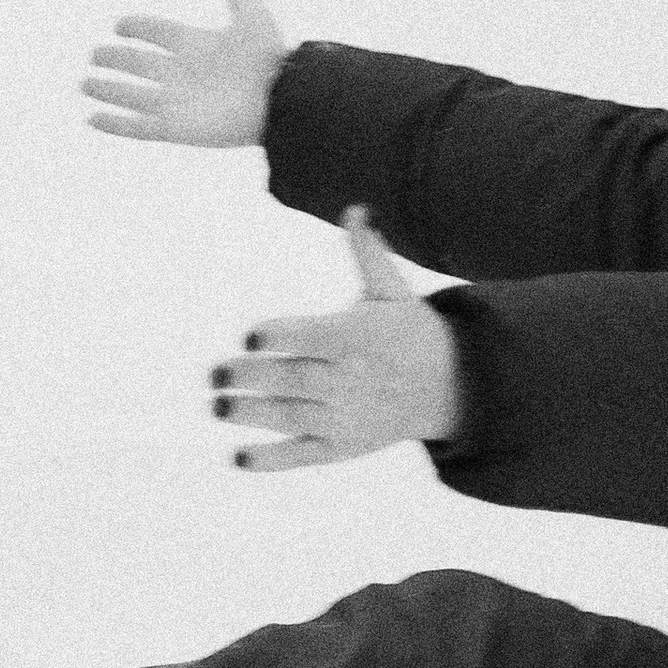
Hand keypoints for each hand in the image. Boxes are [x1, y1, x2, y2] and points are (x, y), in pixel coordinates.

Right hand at [82, 0, 288, 148]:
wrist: (281, 101)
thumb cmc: (269, 59)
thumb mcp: (252, 15)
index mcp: (197, 45)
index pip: (159, 33)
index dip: (139, 28)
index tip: (119, 24)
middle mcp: (182, 73)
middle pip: (140, 64)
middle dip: (116, 59)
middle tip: (94, 54)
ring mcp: (177, 102)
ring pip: (132, 95)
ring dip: (108, 90)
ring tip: (85, 84)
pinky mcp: (175, 129)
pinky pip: (137, 128)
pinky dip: (114, 124)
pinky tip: (92, 119)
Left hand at [209, 208, 460, 468]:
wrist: (453, 389)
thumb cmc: (409, 331)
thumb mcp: (394, 291)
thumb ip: (368, 253)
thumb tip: (356, 207)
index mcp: (358, 338)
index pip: (314, 338)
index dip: (281, 337)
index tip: (248, 336)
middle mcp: (351, 380)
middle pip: (295, 379)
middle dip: (253, 377)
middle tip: (215, 373)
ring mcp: (346, 418)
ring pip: (293, 418)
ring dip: (253, 415)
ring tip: (217, 406)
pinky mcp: (343, 447)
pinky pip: (304, 455)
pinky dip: (272, 460)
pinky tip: (239, 458)